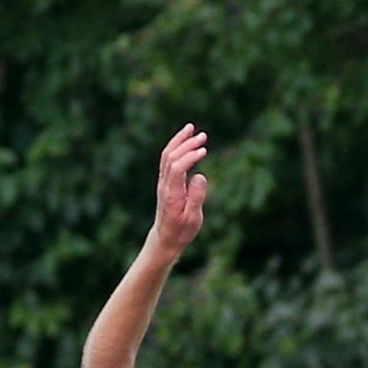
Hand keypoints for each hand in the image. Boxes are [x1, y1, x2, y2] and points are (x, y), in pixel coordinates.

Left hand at [152, 123, 208, 253]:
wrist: (165, 238)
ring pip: (167, 156)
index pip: (177, 168)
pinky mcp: (165, 181)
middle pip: (171, 157)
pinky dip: (176, 147)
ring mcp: (163, 182)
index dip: (190, 157)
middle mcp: (165, 185)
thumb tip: (200, 175)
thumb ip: (196, 197)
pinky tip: (185, 140)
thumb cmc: (181, 231)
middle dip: (186, 144)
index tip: (204, 151)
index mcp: (172, 194)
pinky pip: (167, 159)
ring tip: (191, 129)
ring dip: (179, 141)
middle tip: (203, 136)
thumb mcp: (192, 219)